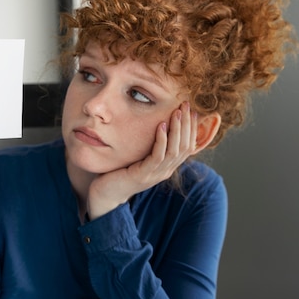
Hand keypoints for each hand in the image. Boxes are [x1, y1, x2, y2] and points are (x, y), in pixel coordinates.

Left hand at [87, 102, 197, 218]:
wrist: (106, 193)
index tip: (192, 110)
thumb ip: (150, 145)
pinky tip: (161, 126)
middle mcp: (165, 171)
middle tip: (187, 105)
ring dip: (178, 130)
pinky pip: (158, 156)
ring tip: (177, 112)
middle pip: (185, 146)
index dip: (191, 128)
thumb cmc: (121, 171)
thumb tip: (157, 123)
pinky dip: (162, 140)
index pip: (187, 146)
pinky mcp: (144, 175)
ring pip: (175, 151)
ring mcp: (156, 174)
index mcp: (167, 166)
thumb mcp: (140, 156)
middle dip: (188, 124)